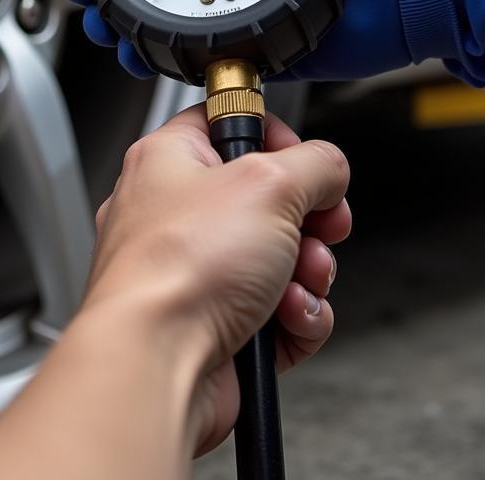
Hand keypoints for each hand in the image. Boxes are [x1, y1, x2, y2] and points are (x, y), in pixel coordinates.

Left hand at [83, 105, 350, 455]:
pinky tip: (286, 320)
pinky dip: (294, 318)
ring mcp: (191, 270)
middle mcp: (173, 211)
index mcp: (168, 159)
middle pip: (266, 198)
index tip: (305, 162)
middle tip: (320, 229)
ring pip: (278, 259)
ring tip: (297, 282)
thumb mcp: (270, 184)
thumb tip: (328, 168)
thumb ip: (314, 163)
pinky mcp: (212, 322)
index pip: (225, 123)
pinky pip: (275, 311)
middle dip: (308, 221)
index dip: (275, 137)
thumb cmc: (179, 269)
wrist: (156, 361)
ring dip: (307, 274)